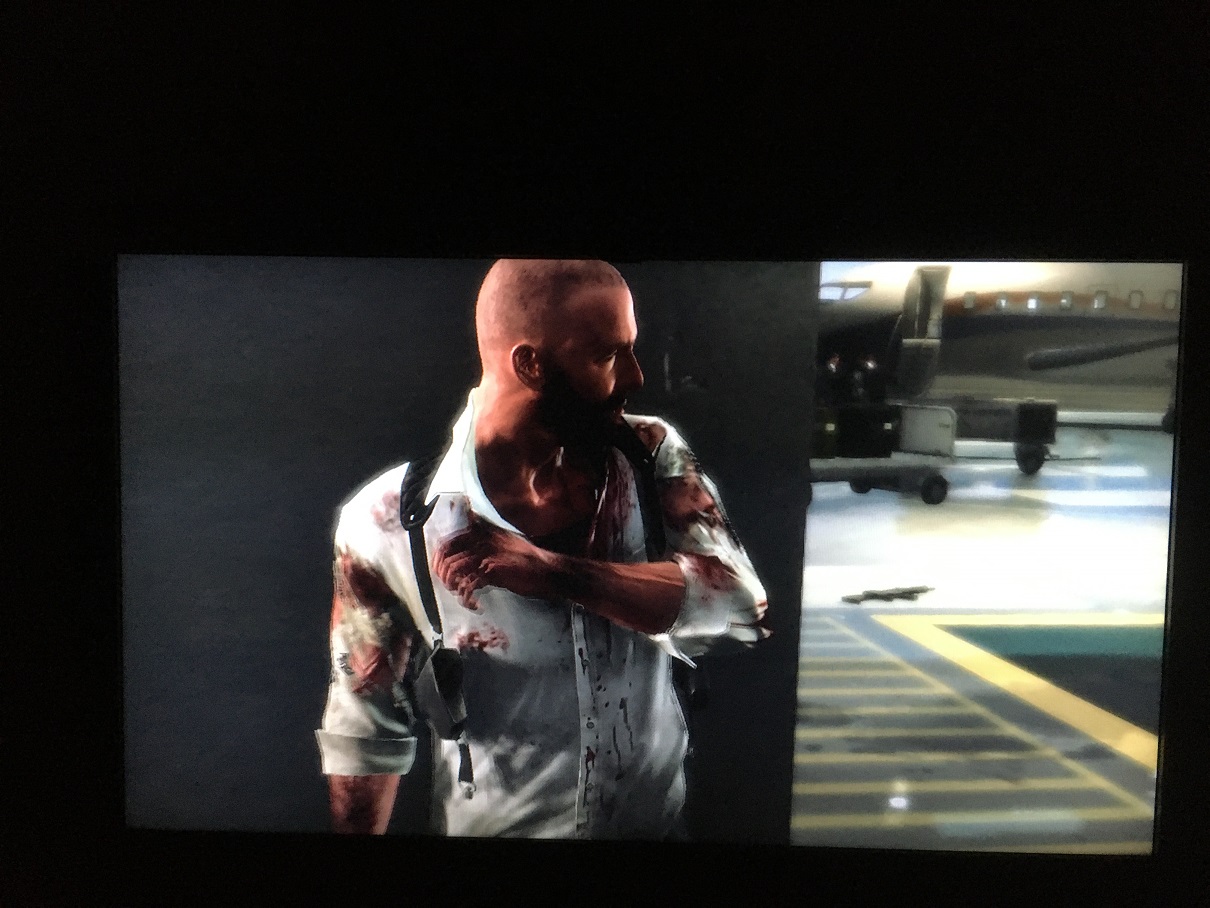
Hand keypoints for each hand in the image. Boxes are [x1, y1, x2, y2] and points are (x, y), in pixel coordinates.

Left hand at [432, 515, 555, 608]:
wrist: (548, 571)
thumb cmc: (526, 562)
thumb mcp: (503, 546)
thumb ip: (483, 547)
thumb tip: (461, 557)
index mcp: (483, 532)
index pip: (448, 541)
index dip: (439, 559)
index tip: (440, 574)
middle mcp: (482, 539)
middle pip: (447, 554)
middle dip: (443, 574)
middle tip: (451, 588)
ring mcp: (487, 553)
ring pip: (454, 569)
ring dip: (454, 586)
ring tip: (463, 596)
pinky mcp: (492, 570)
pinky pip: (468, 584)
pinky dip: (467, 597)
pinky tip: (474, 604)